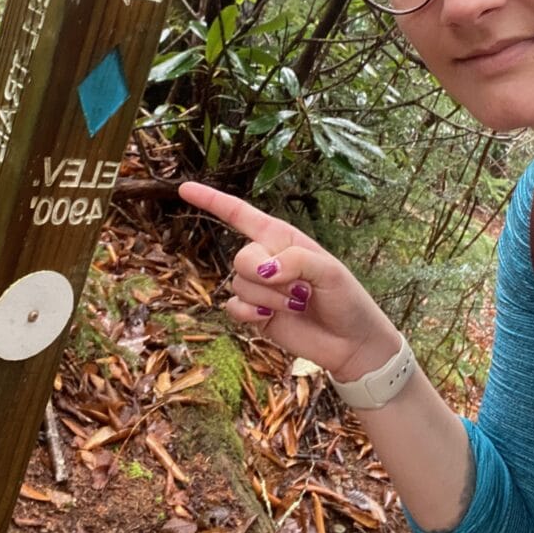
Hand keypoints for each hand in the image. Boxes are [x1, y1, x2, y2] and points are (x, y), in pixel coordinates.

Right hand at [178, 181, 395, 376]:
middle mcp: (266, 259)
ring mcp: (259, 287)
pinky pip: (233, 307)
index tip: (184, 189)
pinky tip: (269, 319)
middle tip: (297, 289)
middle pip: (241, 257)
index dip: (211, 200)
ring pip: (239, 285)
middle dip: (263, 275)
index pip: (240, 214)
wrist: (350, 343)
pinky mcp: (254, 313)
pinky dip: (250, 314)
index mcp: (281, 238)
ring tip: (297, 304)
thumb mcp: (329, 272)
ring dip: (268, 299)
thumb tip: (264, 269)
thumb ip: (295, 261)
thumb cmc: (346, 299)